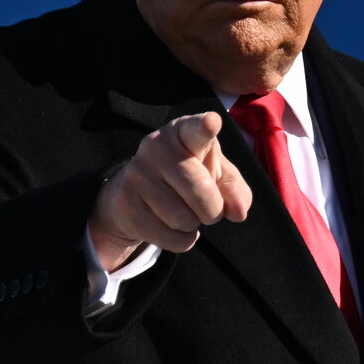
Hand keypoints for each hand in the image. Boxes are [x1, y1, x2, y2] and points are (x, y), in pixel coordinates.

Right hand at [89, 112, 253, 268]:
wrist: (139, 194)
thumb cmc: (190, 177)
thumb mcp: (218, 177)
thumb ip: (236, 191)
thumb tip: (239, 212)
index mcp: (184, 132)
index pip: (196, 129)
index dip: (205, 127)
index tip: (212, 122)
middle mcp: (157, 146)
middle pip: (199, 191)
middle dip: (213, 210)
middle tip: (208, 208)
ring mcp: (137, 173)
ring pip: (182, 219)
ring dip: (193, 225)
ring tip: (184, 211)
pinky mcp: (125, 202)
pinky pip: (168, 237)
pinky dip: (181, 240)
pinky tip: (174, 227)